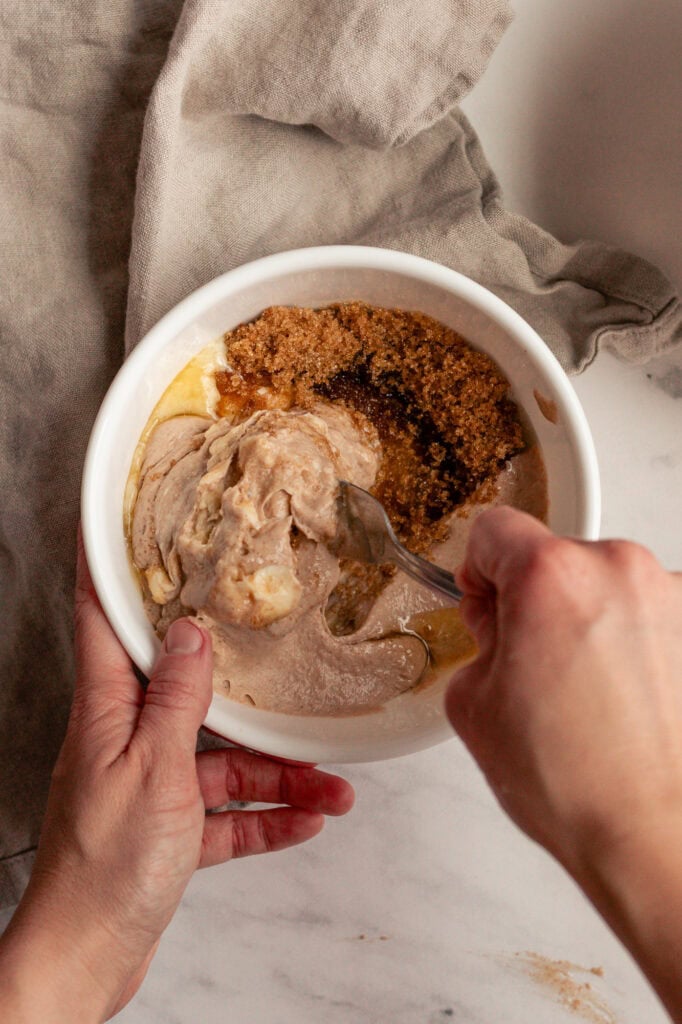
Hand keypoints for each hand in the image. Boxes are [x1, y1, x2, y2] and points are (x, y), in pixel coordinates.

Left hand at [0, 536, 353, 1022]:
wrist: (87, 960)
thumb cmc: (105, 869)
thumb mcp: (154, 771)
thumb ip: (177, 701)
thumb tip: (190, 634)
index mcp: (108, 712)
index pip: (101, 620)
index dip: (105, 569)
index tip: (112, 524)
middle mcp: (126, 740)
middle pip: (190, 694)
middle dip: (247, 693)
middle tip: (284, 667)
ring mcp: (149, 786)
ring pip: (223, 760)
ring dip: (278, 773)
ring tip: (331, 785)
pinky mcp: (169, 829)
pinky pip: (228, 811)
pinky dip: (266, 815)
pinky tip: (306, 820)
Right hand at [445, 507, 681, 1019]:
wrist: (654, 836)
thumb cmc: (576, 782)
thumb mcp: (474, 704)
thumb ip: (480, 640)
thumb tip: (500, 625)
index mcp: (551, 576)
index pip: (496, 529)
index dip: (478, 569)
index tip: (485, 601)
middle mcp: (619, 570)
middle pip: (555, 556)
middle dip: (535, 599)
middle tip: (530, 662)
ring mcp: (670, 597)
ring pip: (605, 585)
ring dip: (587, 619)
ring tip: (583, 692)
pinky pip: (648, 614)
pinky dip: (630, 642)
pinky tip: (623, 698)